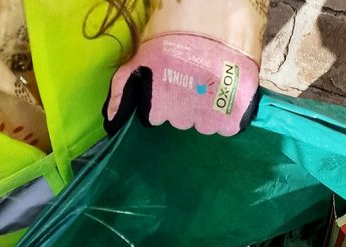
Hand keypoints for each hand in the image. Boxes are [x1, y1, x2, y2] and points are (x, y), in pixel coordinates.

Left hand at [105, 33, 259, 136]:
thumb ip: (123, 89)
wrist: (214, 21)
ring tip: (210, 81)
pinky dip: (230, 114)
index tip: (170, 81)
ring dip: (208, 109)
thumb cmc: (173, 35)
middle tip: (191, 77)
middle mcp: (183, 119)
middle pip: (182, 121)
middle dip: (186, 104)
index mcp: (158, 108)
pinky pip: (230, 126)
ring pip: (206, 124)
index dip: (163, 100)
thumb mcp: (142, 58)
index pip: (157, 118)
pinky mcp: (235, 118)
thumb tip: (110, 123)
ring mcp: (210, 120)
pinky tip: (226, 92)